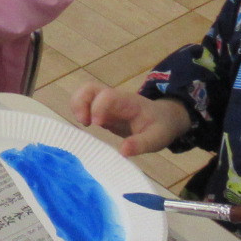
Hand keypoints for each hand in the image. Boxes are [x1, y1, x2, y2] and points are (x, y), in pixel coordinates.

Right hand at [69, 82, 191, 156]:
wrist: (164, 119)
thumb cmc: (160, 127)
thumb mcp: (157, 138)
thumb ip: (141, 144)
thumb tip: (122, 151)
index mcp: (128, 103)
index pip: (108, 96)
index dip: (98, 107)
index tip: (97, 124)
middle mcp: (114, 99)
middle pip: (90, 88)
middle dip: (80, 103)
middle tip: (85, 123)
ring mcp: (106, 103)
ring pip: (84, 93)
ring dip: (76, 106)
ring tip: (83, 124)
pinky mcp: (102, 110)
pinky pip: (85, 103)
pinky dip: (78, 111)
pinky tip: (86, 125)